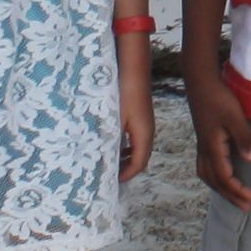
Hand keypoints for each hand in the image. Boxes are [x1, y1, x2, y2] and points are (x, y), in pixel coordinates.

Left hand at [115, 35, 154, 178]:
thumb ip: (109, 140)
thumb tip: (102, 160)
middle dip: (125, 169)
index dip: (125, 175)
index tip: (109, 183)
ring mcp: (145, 124)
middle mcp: (147, 131)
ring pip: (137, 148)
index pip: (139, 164)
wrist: (133, 68)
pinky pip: (134, 139)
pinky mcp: (139, 116)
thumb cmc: (123, 93)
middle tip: (107, 177)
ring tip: (107, 164)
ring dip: (124, 158)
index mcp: (144, 135)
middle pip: (140, 159)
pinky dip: (124, 147)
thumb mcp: (113, 119)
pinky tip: (111, 144)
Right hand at [187, 70, 250, 204]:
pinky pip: (206, 168)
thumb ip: (244, 138)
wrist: (201, 83)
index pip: (224, 177)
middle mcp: (204, 151)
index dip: (237, 191)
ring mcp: (202, 146)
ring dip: (221, 190)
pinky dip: (214, 179)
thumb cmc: (219, 98)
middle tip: (247, 207)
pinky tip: (222, 178)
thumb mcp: (235, 117)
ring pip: (208, 176)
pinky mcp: (203, 140)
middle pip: (215, 181)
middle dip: (231, 196)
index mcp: (212, 148)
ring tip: (235, 198)